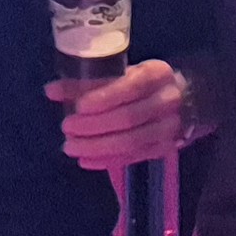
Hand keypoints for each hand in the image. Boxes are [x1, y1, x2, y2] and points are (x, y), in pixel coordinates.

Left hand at [52, 57, 190, 168]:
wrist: (184, 100)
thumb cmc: (142, 83)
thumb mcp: (121, 74)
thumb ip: (87, 82)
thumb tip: (51, 90)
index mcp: (156, 74)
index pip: (130, 87)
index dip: (104, 99)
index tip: (79, 107)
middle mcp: (167, 101)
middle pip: (128, 118)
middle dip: (94, 126)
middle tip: (67, 128)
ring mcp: (168, 128)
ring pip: (131, 142)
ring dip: (97, 147)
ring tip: (70, 147)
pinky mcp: (163, 149)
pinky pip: (133, 157)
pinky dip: (107, 160)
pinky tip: (85, 160)